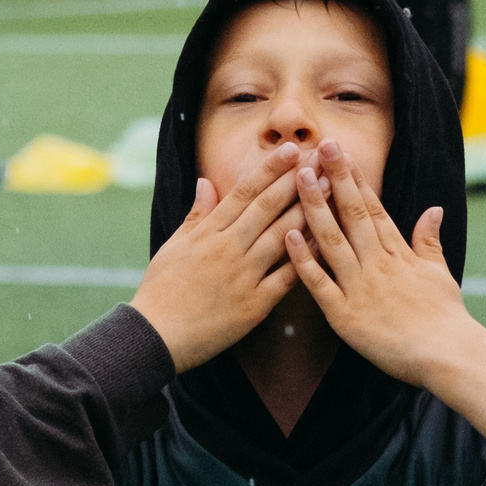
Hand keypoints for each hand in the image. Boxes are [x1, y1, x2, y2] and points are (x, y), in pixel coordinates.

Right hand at [130, 143, 306, 370]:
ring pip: (281, 236)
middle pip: (267, 208)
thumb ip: (196, 215)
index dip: (270, 169)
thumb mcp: (173, 246)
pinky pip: (286, 278)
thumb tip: (206, 182)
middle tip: (321, 160)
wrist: (155, 336)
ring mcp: (243, 276)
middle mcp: (227, 249)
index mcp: (207, 233)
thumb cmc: (160, 290)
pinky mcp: (254, 305)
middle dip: (296, 181)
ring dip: (308, 211)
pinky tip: (324, 242)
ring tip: (329, 190)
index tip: (291, 150)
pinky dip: (305, 259)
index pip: (244, 192)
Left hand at [285, 140, 485, 434]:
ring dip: (315, 208)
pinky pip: (320, 284)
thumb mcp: (440, 272)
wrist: (447, 354)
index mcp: (398, 254)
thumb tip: (433, 209)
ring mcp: (360, 287)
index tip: (340, 153)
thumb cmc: (445, 317)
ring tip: (299, 178)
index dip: (354, 179)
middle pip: (352, 213)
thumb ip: (429, 240)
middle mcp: (378, 264)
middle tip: (319, 146)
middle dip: (334, 178)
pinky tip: (289, 236)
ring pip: (333, 240)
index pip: (373, 208)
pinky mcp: (346, 315)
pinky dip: (304, 260)